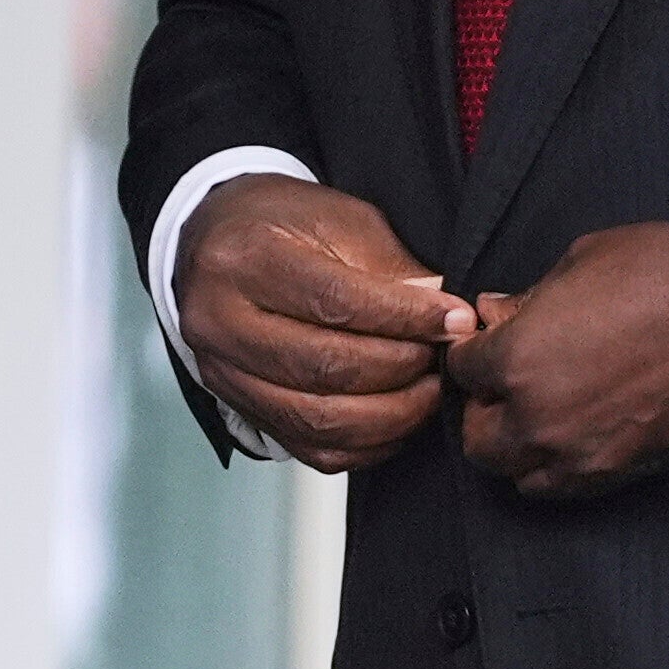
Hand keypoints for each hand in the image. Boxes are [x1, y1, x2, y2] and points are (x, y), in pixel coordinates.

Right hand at [176, 175, 476, 470]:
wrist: (214, 244)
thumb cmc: (279, 225)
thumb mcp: (338, 220)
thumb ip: (392, 269)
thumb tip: (446, 315)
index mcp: (244, 259)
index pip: (334, 301)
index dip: (405, 317)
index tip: (454, 319)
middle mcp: (220, 321)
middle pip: (326, 366)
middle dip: (402, 366)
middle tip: (445, 355)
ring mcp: (223, 374)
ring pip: (320, 419)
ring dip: (393, 413)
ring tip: (430, 388)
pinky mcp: (241, 410)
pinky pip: (312, 449)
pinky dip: (368, 443)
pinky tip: (399, 418)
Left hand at [449, 221, 668, 499]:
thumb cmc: (664, 275)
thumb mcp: (580, 264)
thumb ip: (527, 298)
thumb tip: (495, 311)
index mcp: (517, 360)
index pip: (461, 369)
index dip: (472, 351)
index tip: (487, 342)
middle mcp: (536, 417)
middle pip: (476, 437)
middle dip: (483, 407)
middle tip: (503, 382)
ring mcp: (576, 453)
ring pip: (513, 472)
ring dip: (514, 444)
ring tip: (536, 411)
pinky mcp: (615, 473)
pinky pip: (557, 488)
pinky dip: (550, 466)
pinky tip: (567, 434)